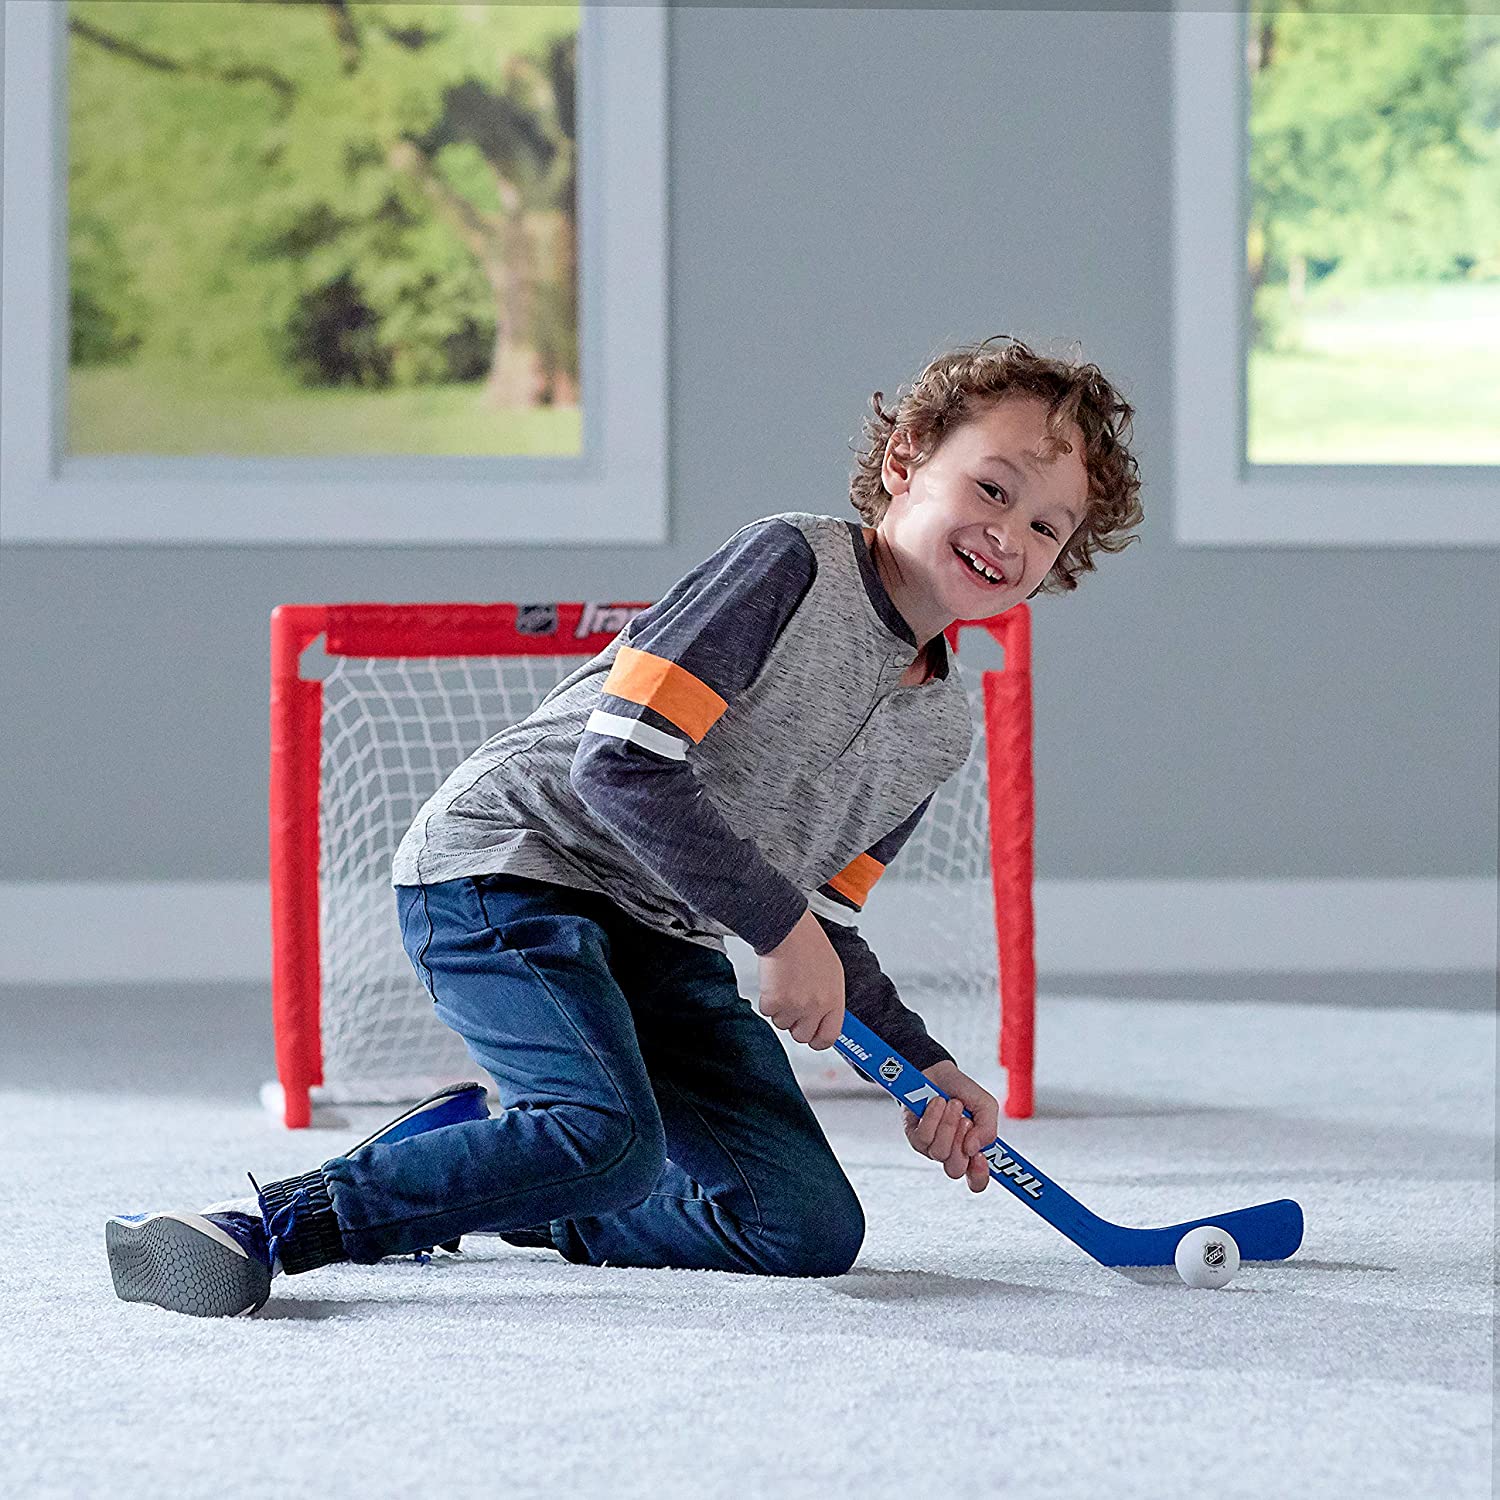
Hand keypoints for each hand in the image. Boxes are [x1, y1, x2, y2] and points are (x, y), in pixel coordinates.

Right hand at [756, 907, 844, 1049]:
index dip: (817, 1040)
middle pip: (802, 1036)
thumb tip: (825, 1019)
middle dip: (795, 1023)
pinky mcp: (775, 1001)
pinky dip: (767, 999)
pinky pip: (767, 1012)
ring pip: (782, 1024)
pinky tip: (774, 982)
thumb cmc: (809, 945)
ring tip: (784, 985)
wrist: (788, 930)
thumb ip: (829, 1000)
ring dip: (780, 1009)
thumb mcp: (832, 974)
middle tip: (792, 1004)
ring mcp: (795, 1005)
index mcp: (834, 1000)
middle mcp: (816, 1006)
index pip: (828, 1037)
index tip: (812, 1037)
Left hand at [902, 1060, 999, 1192]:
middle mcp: (952, 1154)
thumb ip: (988, 1129)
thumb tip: (973, 1149)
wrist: (938, 1071)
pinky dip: (932, 1117)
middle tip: (966, 1119)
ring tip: (952, 1104)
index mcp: (972, 1152)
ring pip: (939, 1152)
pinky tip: (937, 1103)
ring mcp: (932, 1148)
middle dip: (961, 1141)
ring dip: (947, 1124)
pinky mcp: (915, 1137)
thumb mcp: (986, 1105)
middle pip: (955, 1169)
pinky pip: (923, 1137)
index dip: (979, 1176)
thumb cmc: (962, 1091)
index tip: (980, 1157)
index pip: (977, 1181)